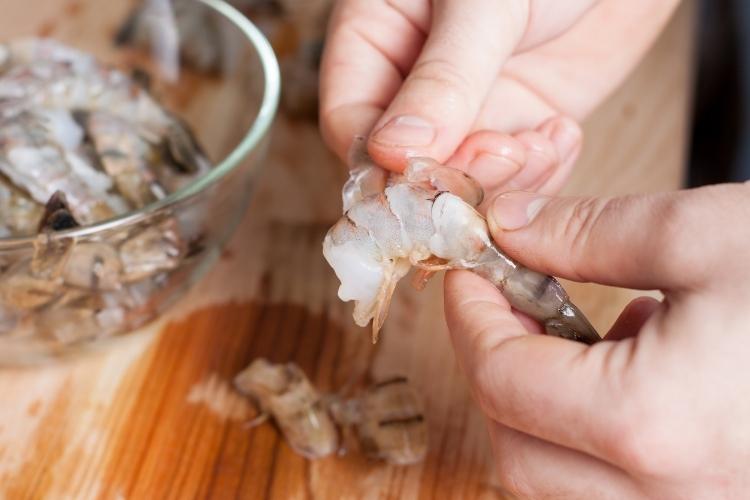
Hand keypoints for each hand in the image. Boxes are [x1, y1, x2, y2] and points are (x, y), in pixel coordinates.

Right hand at [320, 0, 678, 197]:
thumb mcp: (482, 3)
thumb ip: (443, 77)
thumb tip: (395, 153)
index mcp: (376, 38)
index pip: (350, 121)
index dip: (381, 160)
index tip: (424, 172)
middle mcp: (415, 83)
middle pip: (404, 165)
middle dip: (451, 176)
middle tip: (501, 155)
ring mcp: (469, 109)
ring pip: (461, 181)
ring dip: (501, 183)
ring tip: (540, 145)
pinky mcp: (521, 123)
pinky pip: (515, 177)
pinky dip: (539, 176)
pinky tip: (562, 135)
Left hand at [444, 184, 749, 497]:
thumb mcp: (706, 234)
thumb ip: (587, 234)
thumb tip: (513, 229)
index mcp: (651, 426)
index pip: (500, 380)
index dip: (469, 318)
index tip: (468, 275)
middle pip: (513, 448)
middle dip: (494, 369)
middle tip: (508, 306)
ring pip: (553, 486)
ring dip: (537, 413)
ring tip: (582, 340)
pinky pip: (606, 499)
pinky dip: (587, 446)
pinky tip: (630, 385)